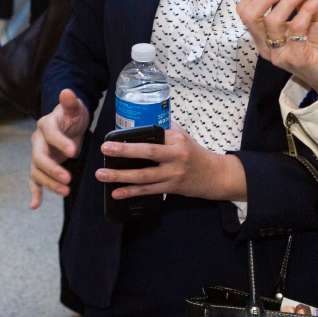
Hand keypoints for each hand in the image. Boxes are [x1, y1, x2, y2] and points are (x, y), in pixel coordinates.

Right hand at [29, 90, 89, 207]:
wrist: (67, 122)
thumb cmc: (72, 114)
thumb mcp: (75, 107)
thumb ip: (71, 102)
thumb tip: (67, 92)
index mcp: (46, 124)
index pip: (50, 134)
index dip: (60, 143)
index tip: (73, 152)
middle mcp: (38, 140)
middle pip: (39, 157)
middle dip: (52, 169)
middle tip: (67, 178)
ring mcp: (38, 154)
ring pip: (37, 171)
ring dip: (49, 183)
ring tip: (66, 191)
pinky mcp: (41, 165)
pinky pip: (35, 180)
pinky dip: (34, 192)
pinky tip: (35, 205)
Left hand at [95, 128, 245, 200]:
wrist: (215, 175)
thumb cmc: (195, 154)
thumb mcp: (183, 136)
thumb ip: (164, 129)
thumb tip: (141, 123)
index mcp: (177, 140)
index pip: (152, 136)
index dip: (133, 138)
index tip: (114, 137)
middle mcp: (176, 156)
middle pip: (147, 153)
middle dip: (124, 152)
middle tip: (104, 149)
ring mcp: (173, 174)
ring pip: (144, 176)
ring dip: (121, 176)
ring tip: (102, 174)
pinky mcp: (171, 188)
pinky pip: (148, 191)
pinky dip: (131, 192)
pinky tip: (116, 193)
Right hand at [236, 0, 317, 94]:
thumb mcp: (309, 17)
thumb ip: (300, 0)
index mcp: (264, 37)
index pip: (245, 13)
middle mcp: (266, 47)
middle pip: (250, 17)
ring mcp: (280, 54)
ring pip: (272, 21)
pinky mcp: (297, 58)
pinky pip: (297, 27)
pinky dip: (308, 7)